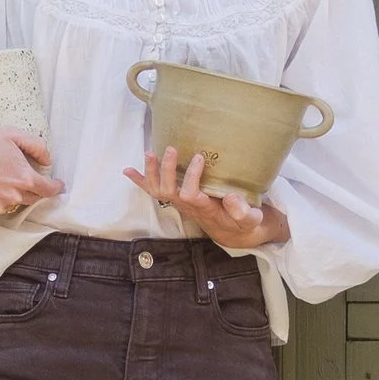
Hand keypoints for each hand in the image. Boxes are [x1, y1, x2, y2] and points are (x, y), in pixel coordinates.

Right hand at [0, 123, 63, 224]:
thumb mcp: (11, 134)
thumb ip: (36, 145)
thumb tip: (47, 159)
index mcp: (24, 178)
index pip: (48, 189)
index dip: (56, 188)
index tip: (58, 186)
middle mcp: (14, 196)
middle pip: (32, 197)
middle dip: (32, 188)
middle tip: (22, 175)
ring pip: (14, 202)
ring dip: (13, 193)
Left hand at [124, 148, 290, 250]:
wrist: (233, 230)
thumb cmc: (244, 222)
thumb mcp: (250, 219)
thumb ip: (243, 211)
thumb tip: (230, 198)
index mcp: (206, 209)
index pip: (191, 195)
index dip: (191, 177)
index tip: (199, 157)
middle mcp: (189, 206)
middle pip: (169, 191)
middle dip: (167, 171)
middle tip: (171, 149)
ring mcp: (181, 202)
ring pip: (159, 190)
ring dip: (151, 173)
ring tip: (149, 153)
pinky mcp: (178, 197)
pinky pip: (155, 190)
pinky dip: (140, 180)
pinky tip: (128, 171)